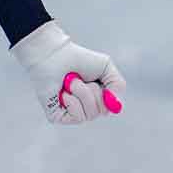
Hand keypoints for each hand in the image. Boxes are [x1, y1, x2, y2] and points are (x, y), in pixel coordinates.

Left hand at [10, 20, 125, 125]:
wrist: (54, 54)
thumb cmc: (78, 59)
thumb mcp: (105, 66)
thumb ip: (118, 84)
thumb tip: (116, 106)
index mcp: (96, 98)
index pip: (110, 108)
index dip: (109, 99)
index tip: (105, 88)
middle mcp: (85, 108)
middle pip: (101, 111)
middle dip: (93, 91)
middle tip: (83, 78)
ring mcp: (72, 113)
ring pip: (90, 114)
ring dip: (82, 92)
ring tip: (71, 81)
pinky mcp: (59, 117)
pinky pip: (77, 117)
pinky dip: (72, 101)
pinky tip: (63, 92)